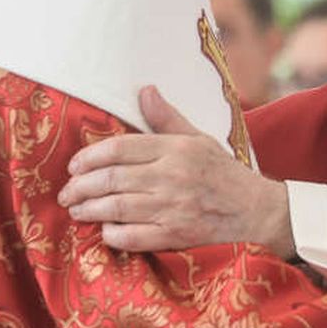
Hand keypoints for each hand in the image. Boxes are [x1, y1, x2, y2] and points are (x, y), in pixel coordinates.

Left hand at [58, 85, 293, 256]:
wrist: (259, 213)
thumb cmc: (226, 175)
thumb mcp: (200, 140)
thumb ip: (167, 118)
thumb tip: (145, 90)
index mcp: (177, 149)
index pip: (121, 148)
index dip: (91, 156)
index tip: (74, 165)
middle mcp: (173, 177)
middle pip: (113, 179)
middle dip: (82, 186)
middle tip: (67, 192)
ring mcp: (173, 208)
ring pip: (117, 208)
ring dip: (90, 210)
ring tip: (76, 210)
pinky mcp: (176, 236)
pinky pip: (133, 237)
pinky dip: (113, 234)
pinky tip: (105, 231)